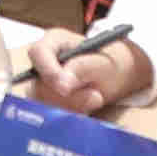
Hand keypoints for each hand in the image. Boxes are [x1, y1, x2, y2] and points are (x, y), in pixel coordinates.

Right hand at [28, 35, 156, 120]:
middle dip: (67, 96)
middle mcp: (43, 63)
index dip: (48, 71)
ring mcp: (44, 84)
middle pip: (39, 83)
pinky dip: (72, 113)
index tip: (65, 89)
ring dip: (72, 106)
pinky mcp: (49, 101)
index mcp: (54, 42)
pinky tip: (88, 107)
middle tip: (96, 98)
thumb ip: (82, 68)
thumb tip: (62, 84)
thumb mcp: (103, 63)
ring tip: (97, 98)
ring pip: (45, 102)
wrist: (117, 78)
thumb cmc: (110, 63)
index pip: (38, 53)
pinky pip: (52, 113)